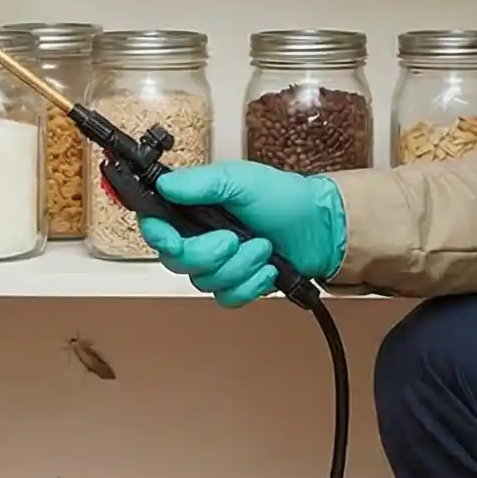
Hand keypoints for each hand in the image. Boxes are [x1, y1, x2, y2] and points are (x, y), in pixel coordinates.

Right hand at [137, 161, 347, 307]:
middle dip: (208, 253)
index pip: (156, 226)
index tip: (172, 240)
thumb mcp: (241, 180)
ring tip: (262, 247)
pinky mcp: (237, 283)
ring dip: (239, 266)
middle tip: (234, 238)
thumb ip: (200, 183)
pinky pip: (227, 297)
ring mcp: (218, 263)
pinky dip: (250, 285)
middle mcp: (201, 236)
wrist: (319, 227)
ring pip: (204, 282)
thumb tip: (164, 184)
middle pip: (177, 261)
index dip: (158, 236)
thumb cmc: (284, 198)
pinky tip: (267, 269)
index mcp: (195, 208)